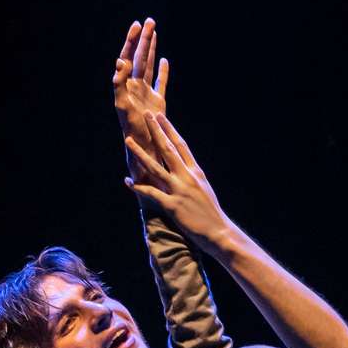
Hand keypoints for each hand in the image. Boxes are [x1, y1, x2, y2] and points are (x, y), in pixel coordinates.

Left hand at [111, 18, 168, 165]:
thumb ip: (119, 84)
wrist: (144, 146)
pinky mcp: (157, 102)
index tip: (136, 27)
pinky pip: (160, 83)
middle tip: (149, 21)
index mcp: (125, 85)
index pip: (127, 58)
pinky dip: (163, 72)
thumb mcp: (123, 105)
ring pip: (149, 66)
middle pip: (139, 58)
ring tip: (154, 32)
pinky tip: (164, 61)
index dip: (131, 42)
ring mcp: (146, 93)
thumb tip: (119, 63)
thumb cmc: (131, 129)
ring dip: (151, 49)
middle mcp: (134, 86)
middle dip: (143, 39)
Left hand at [125, 112, 232, 250]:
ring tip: (128, 141)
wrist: (220, 232)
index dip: (169, 130)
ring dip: (140, 153)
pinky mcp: (172, 205)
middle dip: (155, 131)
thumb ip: (193, 177)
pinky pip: (151, 193)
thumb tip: (184, 169)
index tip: (160, 117)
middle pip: (168, 149)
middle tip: (146, 115)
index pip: (181, 145)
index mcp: (196, 172)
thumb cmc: (212, 214)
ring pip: (155, 167)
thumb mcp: (204, 189)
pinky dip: (138, 187)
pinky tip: (127, 181)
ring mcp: (179, 190)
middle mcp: (187, 177)